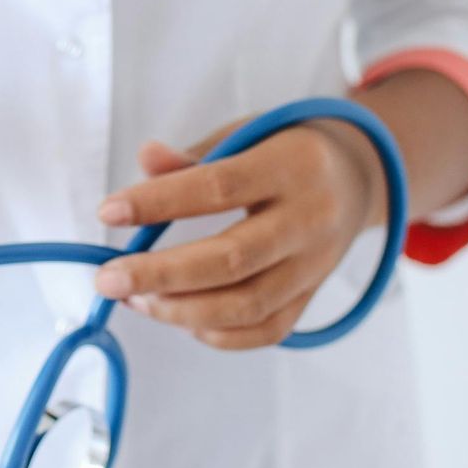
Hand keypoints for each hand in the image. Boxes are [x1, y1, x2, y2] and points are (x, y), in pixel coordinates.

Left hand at [92, 116, 387, 349]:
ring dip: (181, 310)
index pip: (218, 187)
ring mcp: (315, 264)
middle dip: (160, 275)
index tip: (109, 212)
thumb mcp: (248, 132)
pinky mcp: (312, 295)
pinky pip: (266, 330)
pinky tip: (180, 318)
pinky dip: (218, 334)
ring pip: (247, 305)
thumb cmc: (287, 150)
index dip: (159, 203)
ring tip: (135, 299)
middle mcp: (310, 219)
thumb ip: (196, 154)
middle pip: (231, 259)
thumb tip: (146, 160)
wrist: (358, 176)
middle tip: (109, 279)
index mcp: (292, 165)